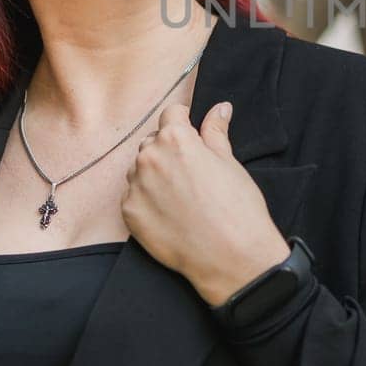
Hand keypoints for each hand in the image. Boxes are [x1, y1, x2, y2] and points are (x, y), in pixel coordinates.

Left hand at [122, 101, 291, 306]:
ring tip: (181, 197)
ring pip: (141, 170)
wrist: (230, 256)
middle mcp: (149, 157)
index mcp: (175, 138)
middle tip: (191, 174)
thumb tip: (219, 108)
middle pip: (153, 142)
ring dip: (155, 176)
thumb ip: (216, 132)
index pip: (171, 115)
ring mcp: (135, 186)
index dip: (185, 125)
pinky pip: (133, 196)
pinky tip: (170, 214)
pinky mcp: (128, 213)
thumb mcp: (230, 162)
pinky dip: (147, 201)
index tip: (193, 138)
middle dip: (168, 151)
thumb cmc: (237, 208)